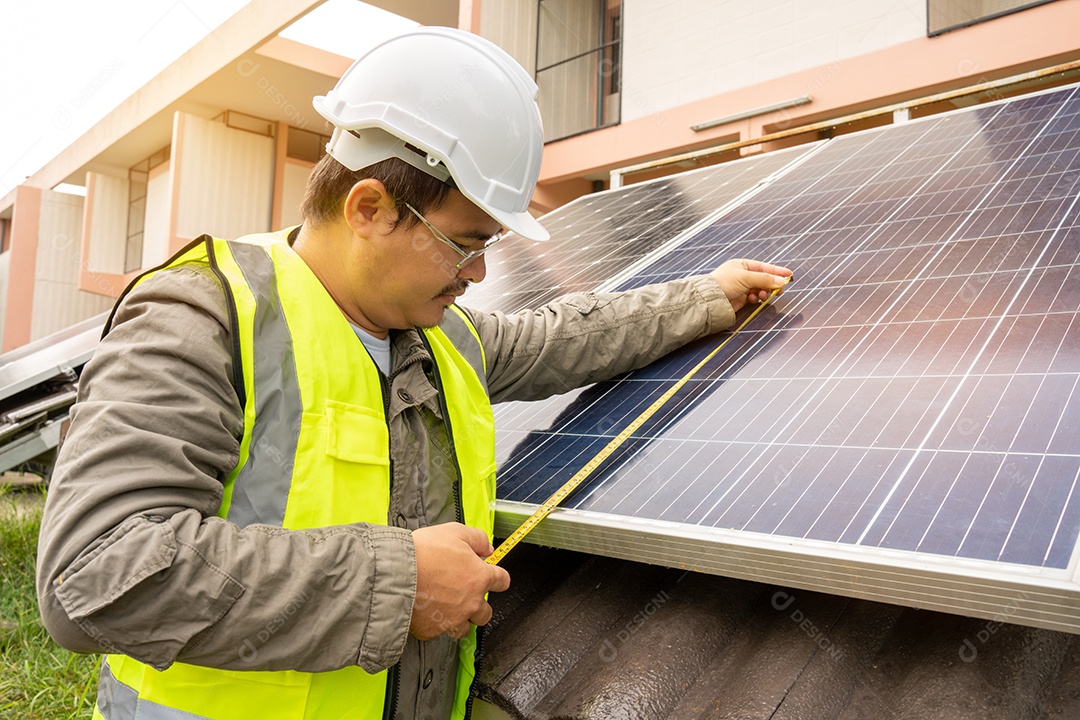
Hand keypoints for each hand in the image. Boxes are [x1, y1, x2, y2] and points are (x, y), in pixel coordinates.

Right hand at [410, 523, 510, 640]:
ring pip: (465, 628)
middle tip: (465, 594)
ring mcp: (453, 619)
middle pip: (486, 612)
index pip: (502, 581)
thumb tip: (488, 548)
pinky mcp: (433, 630)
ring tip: (446, 607)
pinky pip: (439, 631)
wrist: (395, 572)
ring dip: (460, 619)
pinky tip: (427, 611)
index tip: (493, 577)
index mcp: (479, 578)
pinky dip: (435, 623)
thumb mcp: (455, 532)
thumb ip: (478, 539)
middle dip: (479, 604)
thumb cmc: (423, 551)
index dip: (498, 577)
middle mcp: (471, 602)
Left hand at [709, 259, 792, 312]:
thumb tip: (781, 281)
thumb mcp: (746, 277)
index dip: (777, 271)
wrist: (709, 300)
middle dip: (772, 284)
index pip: (764, 267)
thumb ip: (765, 279)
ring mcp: (742, 287)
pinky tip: (754, 299)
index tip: (789, 274)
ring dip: (764, 292)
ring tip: (763, 295)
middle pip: (763, 279)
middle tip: (780, 289)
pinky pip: (754, 298)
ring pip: (760, 289)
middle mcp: (742, 275)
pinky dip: (757, 298)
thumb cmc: (723, 283)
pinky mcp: (741, 298)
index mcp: (742, 265)